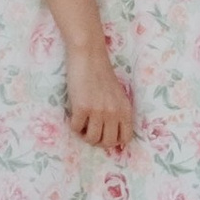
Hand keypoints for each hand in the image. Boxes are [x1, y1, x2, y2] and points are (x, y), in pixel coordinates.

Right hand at [64, 41, 136, 155]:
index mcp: (125, 109)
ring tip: (82, 123)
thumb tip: (110, 134)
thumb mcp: (117, 95)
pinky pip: (76, 128)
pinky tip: (74, 115)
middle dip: (97, 140)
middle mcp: (113, 112)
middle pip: (108, 143)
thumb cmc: (102, 74)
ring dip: (84, 134)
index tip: (104, 133)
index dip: (113, 140)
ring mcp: (98, 110)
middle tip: (90, 130)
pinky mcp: (82, 107)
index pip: (125, 138)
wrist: (88, 56)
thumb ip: (117, 112)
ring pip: (91, 139)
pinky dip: (73, 125)